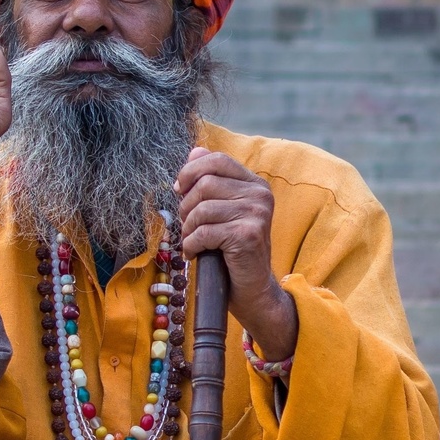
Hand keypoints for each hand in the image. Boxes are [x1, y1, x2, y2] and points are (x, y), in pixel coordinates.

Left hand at [176, 149, 297, 362]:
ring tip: (192, 241)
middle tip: (188, 225)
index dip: (190, 172)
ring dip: (188, 229)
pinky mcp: (248, 235)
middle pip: (205, 184)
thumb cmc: (232, 250)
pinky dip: (192, 245)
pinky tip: (196, 254)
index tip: (179, 190)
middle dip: (186, 206)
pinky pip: (204, 232)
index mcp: (256, 185)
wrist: (252, 289)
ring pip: (201, 209)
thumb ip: (211, 181)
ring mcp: (257, 215)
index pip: (217, 160)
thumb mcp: (222, 211)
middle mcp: (261, 196)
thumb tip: (195, 151)